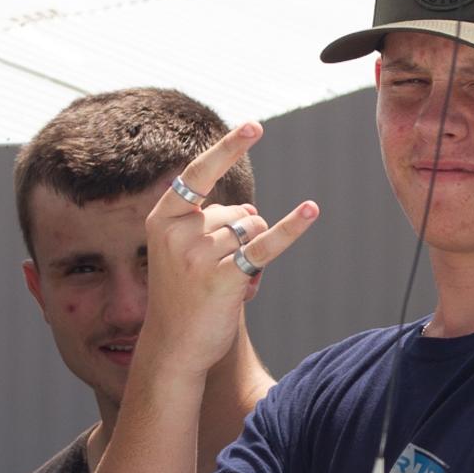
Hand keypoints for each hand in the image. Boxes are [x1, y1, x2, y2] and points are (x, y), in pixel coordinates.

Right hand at [140, 122, 318, 378]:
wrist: (174, 346)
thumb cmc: (184, 296)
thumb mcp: (186, 251)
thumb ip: (215, 224)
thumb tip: (254, 210)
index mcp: (163, 219)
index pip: (198, 174)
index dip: (228, 148)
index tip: (254, 126)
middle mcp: (178, 232)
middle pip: (238, 211)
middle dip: (241, 238)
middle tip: (216, 275)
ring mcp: (199, 255)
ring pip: (253, 230)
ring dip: (252, 257)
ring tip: (226, 286)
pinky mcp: (225, 278)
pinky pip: (265, 246)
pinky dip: (291, 229)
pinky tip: (311, 210)